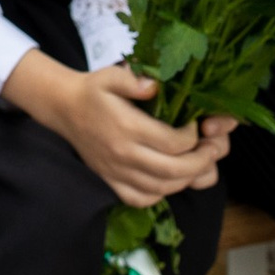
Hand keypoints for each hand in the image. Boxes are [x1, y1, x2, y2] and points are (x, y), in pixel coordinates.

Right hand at [8, 58, 223, 207]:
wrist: (63, 108)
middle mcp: (123, 154)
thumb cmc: (93, 90)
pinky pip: (141, 199)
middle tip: (211, 150)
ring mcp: (116, 172)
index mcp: (127, 127)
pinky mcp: (110, 182)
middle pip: (174, 170)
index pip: (173, 143)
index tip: (197, 126)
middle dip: (201, 162)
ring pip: (162, 188)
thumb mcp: (111, 75)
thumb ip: (133, 80)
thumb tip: (155, 86)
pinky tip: (169, 179)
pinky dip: (161, 194)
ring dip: (186, 179)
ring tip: (197, 163)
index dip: (193, 138)